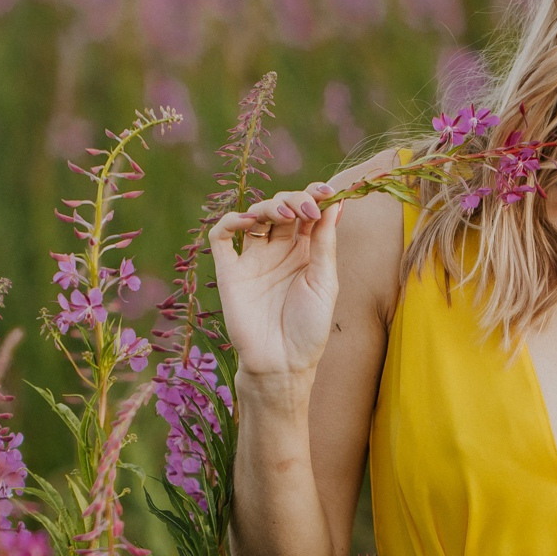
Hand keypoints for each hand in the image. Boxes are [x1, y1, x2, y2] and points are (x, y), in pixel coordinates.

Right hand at [208, 182, 343, 379]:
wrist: (283, 363)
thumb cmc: (310, 328)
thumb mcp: (324, 282)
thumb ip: (325, 242)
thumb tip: (336, 202)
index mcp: (305, 252)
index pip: (307, 212)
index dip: (314, 196)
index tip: (326, 191)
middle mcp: (278, 251)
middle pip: (281, 208)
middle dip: (294, 199)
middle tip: (305, 209)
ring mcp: (252, 259)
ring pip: (254, 215)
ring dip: (267, 205)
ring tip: (282, 214)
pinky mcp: (229, 272)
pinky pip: (221, 237)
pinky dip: (229, 221)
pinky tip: (246, 221)